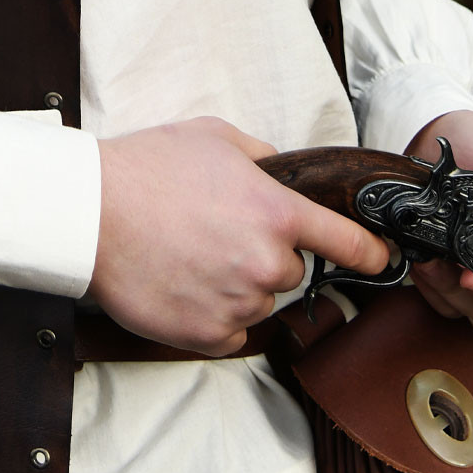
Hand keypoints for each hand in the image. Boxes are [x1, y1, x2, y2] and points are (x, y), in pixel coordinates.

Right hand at [90, 116, 391, 353]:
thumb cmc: (147, 167)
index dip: (370, 252)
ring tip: (190, 256)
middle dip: (264, 255)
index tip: (382, 260)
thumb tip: (277, 170)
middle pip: (290, 272)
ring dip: (236, 286)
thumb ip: (260, 156)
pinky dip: (214, 317)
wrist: (91, 211)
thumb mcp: (214, 137)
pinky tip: (183, 285)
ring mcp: (237, 304)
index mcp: (276, 213)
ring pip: (257, 303)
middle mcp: (266, 263)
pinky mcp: (206, 335)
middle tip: (217, 233)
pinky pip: (230, 333)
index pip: (347, 242)